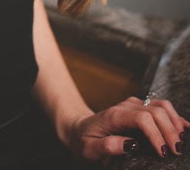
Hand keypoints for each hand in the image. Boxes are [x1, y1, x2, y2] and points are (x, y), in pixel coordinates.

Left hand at [69, 95, 189, 160]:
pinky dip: (174, 116)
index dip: (156, 134)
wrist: (78, 127)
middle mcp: (126, 106)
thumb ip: (109, 146)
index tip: (164, 153)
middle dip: (169, 131)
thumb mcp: (90, 148)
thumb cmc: (84, 140)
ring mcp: (134, 105)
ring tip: (181, 142)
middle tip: (176, 152)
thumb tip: (131, 145)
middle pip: (155, 111)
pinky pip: (160, 107)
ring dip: (174, 122)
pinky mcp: (139, 107)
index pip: (142, 119)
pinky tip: (184, 127)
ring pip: (161, 105)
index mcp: (115, 116)